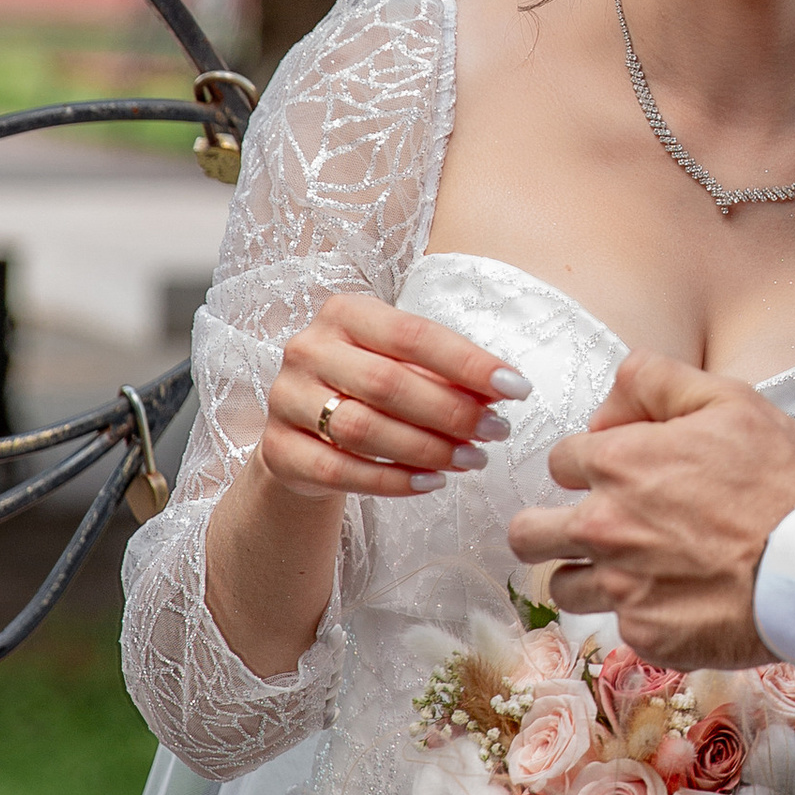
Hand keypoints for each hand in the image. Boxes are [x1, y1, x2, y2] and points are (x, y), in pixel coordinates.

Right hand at [258, 290, 520, 500]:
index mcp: (344, 312)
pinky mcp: (278, 450)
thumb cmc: (369, 387)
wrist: (306, 431)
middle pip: (386, 383)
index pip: (413, 334)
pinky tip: (431, 482)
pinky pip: (340, 470)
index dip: (468, 362)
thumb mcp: (404, 364)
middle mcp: (308, 349)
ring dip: (426, 449)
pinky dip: (392, 480)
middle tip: (496, 431)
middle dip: (451, 411)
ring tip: (472, 459)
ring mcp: (286, 399)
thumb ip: (446, 373)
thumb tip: (503, 389)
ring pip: (362, 429)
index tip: (516, 387)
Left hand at [508, 352, 794, 667]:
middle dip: (551, 527)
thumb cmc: (786, 480)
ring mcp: (621, 587)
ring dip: (590, 575)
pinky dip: (645, 614)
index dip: (593, 463)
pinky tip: (684, 600)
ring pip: (563, 586)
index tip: (622, 473)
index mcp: (617, 463)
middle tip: (597, 528)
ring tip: (638, 569)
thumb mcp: (731, 399)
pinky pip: (621, 627)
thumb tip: (612, 397)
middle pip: (529, 533)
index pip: (560, 461)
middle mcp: (604, 527)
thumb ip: (658, 380)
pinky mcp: (647, 635)